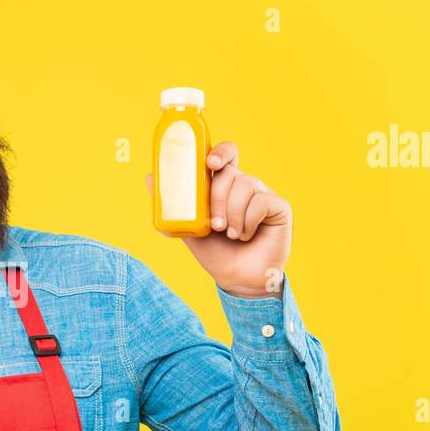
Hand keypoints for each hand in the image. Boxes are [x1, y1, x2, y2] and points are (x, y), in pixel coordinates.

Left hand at [145, 140, 291, 297]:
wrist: (237, 279)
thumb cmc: (216, 252)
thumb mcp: (189, 227)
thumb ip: (173, 204)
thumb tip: (149, 177)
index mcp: (224, 186)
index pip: (225, 155)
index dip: (220, 151)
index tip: (209, 162)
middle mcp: (245, 185)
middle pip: (230, 171)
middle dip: (216, 198)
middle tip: (214, 225)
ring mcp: (263, 194)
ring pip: (245, 185)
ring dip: (232, 214)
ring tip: (231, 235)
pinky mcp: (279, 207)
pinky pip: (262, 202)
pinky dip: (248, 222)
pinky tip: (246, 236)